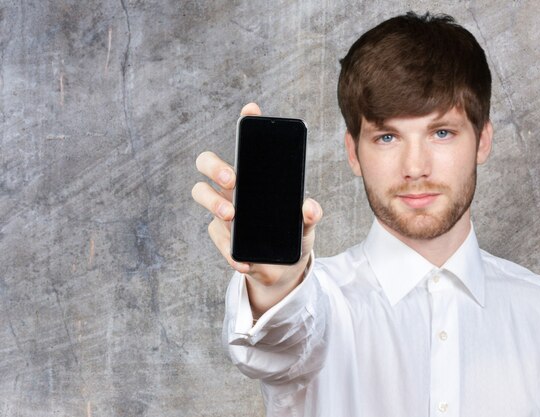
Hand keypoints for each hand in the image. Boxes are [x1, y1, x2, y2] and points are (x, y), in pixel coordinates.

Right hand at [192, 103, 322, 315]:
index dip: (246, 122)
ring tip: (232, 217)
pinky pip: (216, 236)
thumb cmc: (294, 236)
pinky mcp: (220, 235)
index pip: (247, 144)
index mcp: (255, 176)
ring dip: (213, 203)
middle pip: (208, 162)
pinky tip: (244, 259)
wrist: (284, 269)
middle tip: (233, 180)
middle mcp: (234, 187)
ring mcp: (222, 209)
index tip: (252, 110)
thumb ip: (309, 215)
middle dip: (215, 166)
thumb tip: (308, 207)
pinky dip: (229, 249)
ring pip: (200, 192)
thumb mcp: (306, 225)